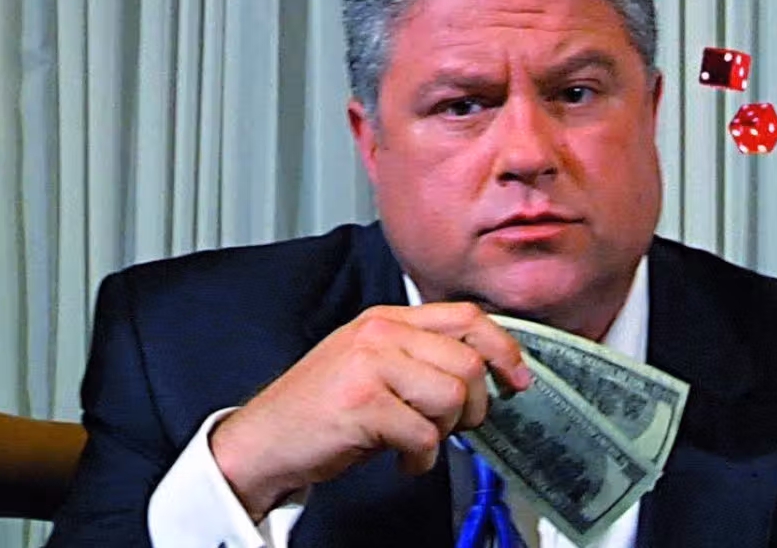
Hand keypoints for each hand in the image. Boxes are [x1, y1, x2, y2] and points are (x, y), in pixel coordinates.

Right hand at [209, 303, 531, 519]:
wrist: (260, 442)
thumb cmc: (319, 410)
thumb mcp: (371, 365)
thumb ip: (419, 356)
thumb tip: (485, 371)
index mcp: (386, 319)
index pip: (466, 317)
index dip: (503, 349)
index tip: (516, 379)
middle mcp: (379, 333)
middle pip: (468, 361)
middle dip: (474, 405)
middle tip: (455, 427)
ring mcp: (369, 365)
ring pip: (453, 396)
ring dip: (446, 432)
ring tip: (419, 441)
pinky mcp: (362, 404)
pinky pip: (424, 434)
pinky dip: (421, 458)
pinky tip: (401, 459)